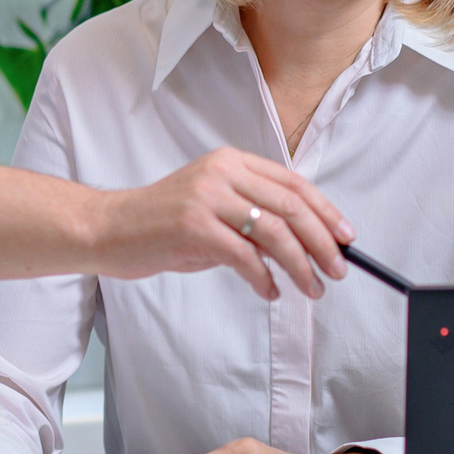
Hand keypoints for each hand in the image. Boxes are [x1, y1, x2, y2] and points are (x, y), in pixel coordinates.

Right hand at [96, 147, 351, 301]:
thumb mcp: (212, 208)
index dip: (325, 211)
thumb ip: (252, 219)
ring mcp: (207, 198)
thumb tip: (303, 245)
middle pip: (291, 206)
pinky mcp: (193, 226)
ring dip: (301, 264)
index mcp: (232, 162)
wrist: (107, 228)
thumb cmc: (162, 224)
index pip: (293, 183)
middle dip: (322, 241)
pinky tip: (270, 291)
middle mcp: (222, 173)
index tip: (346, 238)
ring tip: (313, 288)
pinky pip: (244, 256)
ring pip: (274, 231)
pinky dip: (264, 278)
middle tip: (338, 270)